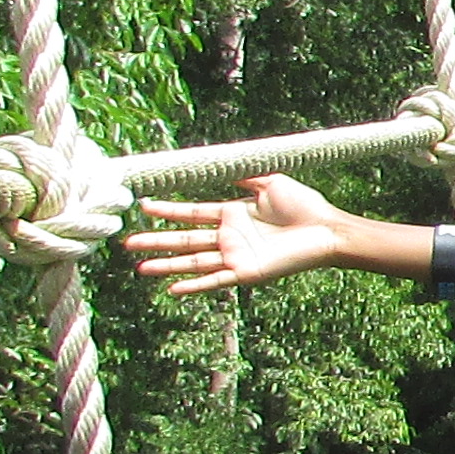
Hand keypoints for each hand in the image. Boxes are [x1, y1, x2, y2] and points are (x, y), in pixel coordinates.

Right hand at [131, 173, 362, 295]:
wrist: (327, 229)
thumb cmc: (304, 205)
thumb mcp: (270, 182)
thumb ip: (245, 176)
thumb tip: (224, 165)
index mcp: (232, 214)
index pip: (191, 213)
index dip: (167, 210)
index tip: (143, 206)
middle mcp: (229, 237)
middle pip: (184, 239)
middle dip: (155, 240)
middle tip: (127, 242)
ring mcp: (235, 256)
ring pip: (192, 261)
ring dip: (166, 265)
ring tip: (139, 268)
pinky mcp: (246, 273)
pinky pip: (215, 281)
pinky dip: (194, 286)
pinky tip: (172, 288)